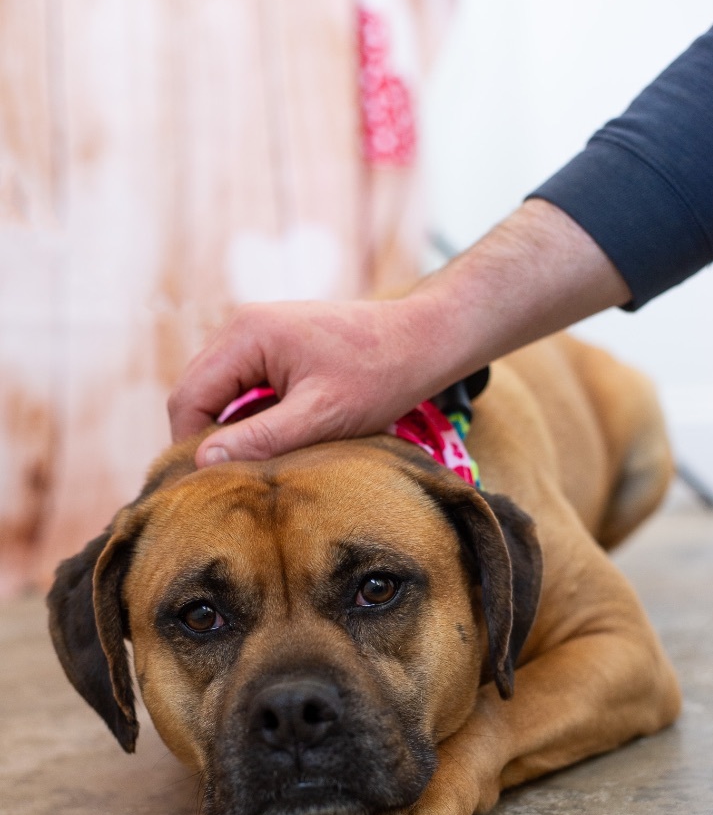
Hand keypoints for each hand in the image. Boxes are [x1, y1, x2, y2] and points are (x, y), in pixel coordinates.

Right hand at [168, 201, 629, 467]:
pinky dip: (248, 419)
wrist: (424, 339)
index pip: (187, 397)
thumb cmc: (380, 375)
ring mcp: (256, 334)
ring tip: (250, 470)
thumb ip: (261, 438)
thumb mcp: (321, 415)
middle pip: (196, 393)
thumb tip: (202, 462)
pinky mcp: (274, 348)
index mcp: (245, 335)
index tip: (209, 488)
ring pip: (217, 393)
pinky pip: (242, 388)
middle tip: (226, 486)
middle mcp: (241, 327)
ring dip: (228, 431)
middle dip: (205, 440)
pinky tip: (271, 446)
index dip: (190, 446)